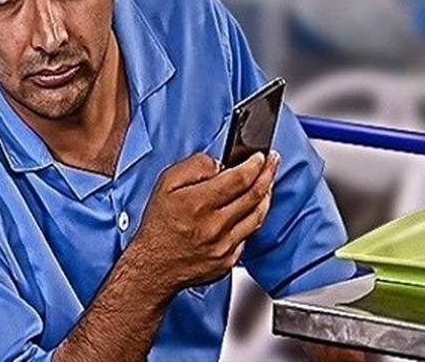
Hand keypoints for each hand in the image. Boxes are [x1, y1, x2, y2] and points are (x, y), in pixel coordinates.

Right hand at [127, 151, 279, 300]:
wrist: (152, 267)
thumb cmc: (159, 225)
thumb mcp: (166, 184)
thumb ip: (195, 166)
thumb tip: (221, 164)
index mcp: (198, 204)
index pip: (239, 178)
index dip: (255, 164)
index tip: (261, 156)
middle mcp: (213, 226)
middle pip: (254, 195)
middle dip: (268, 174)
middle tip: (272, 162)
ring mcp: (223, 246)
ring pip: (258, 215)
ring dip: (266, 195)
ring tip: (268, 182)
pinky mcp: (227, 261)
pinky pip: (249, 235)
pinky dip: (253, 219)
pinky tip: (253, 208)